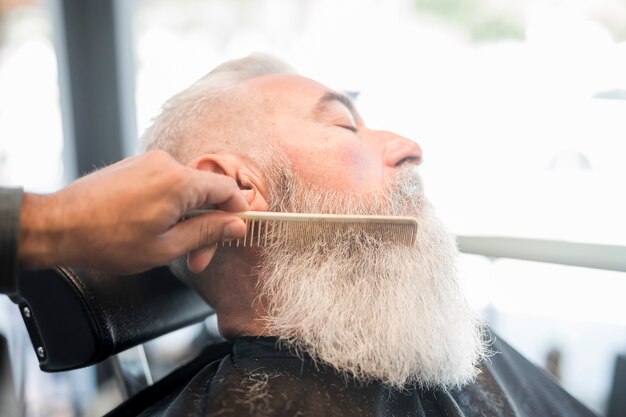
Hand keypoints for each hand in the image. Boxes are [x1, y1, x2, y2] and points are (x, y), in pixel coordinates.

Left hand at [18, 150, 247, 273]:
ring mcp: (148, 163)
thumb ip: (207, 233)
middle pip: (206, 193)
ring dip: (187, 219)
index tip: (235, 233)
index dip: (237, 212)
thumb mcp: (166, 247)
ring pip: (185, 191)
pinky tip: (155, 230)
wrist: (58, 226)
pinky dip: (169, 207)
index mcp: (180, 182)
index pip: (227, 189)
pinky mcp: (134, 166)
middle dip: (207, 226)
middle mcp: (166, 164)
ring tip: (171, 247)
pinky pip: (165, 185)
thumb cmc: (107, 240)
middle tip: (197, 259)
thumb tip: (235, 225)